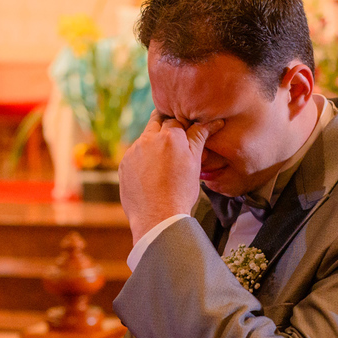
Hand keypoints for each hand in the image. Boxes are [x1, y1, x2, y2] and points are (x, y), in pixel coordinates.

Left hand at [118, 111, 222, 244]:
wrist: (158, 218)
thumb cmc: (181, 192)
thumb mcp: (195, 163)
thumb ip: (199, 138)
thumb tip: (213, 122)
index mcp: (170, 136)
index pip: (175, 120)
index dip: (181, 126)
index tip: (184, 133)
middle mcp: (148, 139)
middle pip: (156, 122)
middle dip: (164, 128)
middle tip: (173, 144)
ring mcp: (133, 152)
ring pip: (144, 139)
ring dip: (152, 145)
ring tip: (163, 165)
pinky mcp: (124, 165)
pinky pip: (134, 156)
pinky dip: (142, 160)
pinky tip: (151, 175)